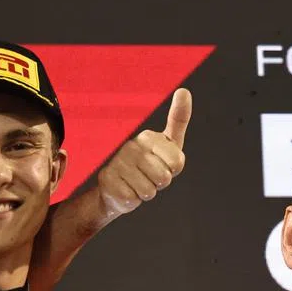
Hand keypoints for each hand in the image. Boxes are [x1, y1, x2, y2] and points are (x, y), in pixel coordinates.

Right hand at [97, 88, 191, 218]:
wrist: (117, 187)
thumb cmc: (148, 165)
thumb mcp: (168, 144)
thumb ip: (178, 120)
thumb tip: (184, 90)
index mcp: (148, 137)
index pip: (176, 162)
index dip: (173, 170)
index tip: (162, 164)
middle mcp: (131, 147)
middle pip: (164, 178)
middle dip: (159, 184)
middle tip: (148, 177)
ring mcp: (118, 163)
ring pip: (149, 191)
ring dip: (146, 193)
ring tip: (137, 183)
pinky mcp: (108, 180)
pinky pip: (134, 199)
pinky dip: (133, 200)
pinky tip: (125, 190)